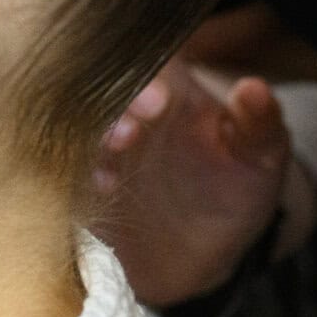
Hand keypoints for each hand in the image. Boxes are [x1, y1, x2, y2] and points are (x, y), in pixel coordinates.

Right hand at [93, 59, 291, 308]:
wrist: (197, 257)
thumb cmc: (231, 195)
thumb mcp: (260, 160)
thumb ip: (260, 124)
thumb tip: (255, 89)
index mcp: (164, 88)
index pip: (144, 59)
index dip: (144, 73)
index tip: (161, 102)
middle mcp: (120, 109)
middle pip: (96, 88)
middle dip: (111, 106)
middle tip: (131, 132)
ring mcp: (91, 146)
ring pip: (70, 127)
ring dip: (87, 142)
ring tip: (112, 164)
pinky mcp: (71, 182)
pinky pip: (56, 171)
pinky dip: (71, 180)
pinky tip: (99, 193)